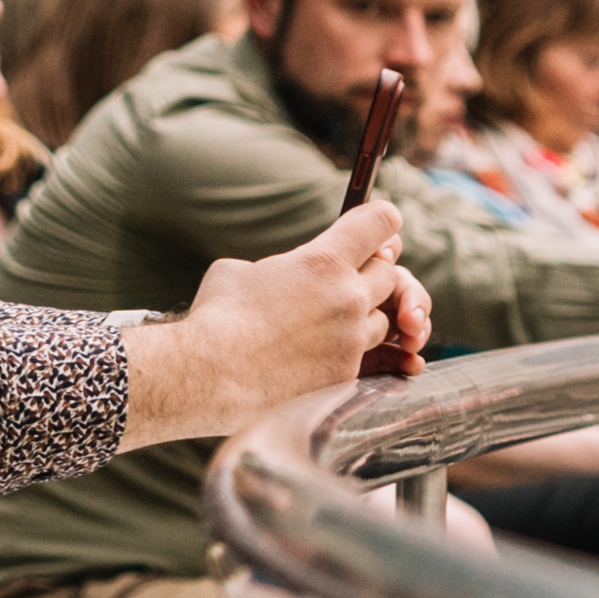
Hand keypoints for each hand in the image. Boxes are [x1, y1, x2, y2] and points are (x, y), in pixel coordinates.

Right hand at [131, 201, 421, 445]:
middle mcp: (347, 297)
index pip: (380, 223)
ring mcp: (351, 340)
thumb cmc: (217, 317)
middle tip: (345, 281)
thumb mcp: (239, 269)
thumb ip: (279, 266)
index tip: (375, 228)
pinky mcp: (346, 376)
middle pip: (389, 274)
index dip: (381, 221)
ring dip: (363, 318)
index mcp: (323, 261)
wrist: (209, 376)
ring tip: (325, 325)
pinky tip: (321, 356)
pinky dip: (351, 353)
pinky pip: (369, 359)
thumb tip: (280, 273)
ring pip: (383, 320)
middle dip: (371, 274)